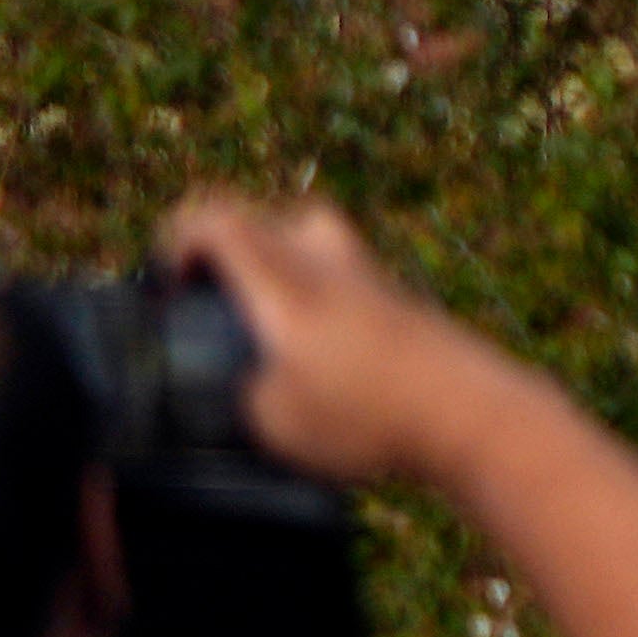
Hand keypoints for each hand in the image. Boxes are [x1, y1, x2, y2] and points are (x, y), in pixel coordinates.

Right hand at [162, 192, 535, 500]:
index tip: (166, 283)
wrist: (471, 412)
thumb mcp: (272, 421)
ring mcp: (367, 273)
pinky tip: (312, 348)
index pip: (215, 216)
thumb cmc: (369, 414)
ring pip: (305, 239)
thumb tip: (237, 383)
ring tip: (259, 325)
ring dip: (272, 269)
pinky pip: (337, 274)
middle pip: (261, 218)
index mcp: (282, 277)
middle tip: (208, 300)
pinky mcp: (397, 298)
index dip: (176, 236)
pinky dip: (312, 294)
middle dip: (222, 253)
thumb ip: (238, 391)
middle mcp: (324, 259)